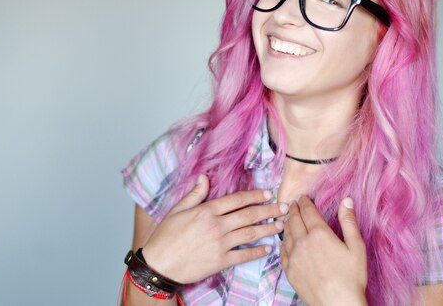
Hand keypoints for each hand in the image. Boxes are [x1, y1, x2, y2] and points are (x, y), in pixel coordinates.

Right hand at [142, 174, 287, 283]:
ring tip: (281, 226)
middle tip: (284, 208)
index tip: (268, 193)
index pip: (237, 199)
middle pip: (249, 215)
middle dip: (269, 210)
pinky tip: (267, 249)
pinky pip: (243, 255)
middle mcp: (217, 225)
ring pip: (250, 233)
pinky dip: (257, 252)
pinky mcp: (220, 261)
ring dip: (268, 229)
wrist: (159, 265)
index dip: (255, 195)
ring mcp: (220, 244)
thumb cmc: (165, 237)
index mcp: (207, 210)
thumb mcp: (177, 210)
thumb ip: (195, 194)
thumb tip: (205, 177)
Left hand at [280, 195, 367, 305]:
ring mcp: (293, 257)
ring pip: (285, 234)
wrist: (337, 304)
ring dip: (286, 223)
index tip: (302, 196)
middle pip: (294, 220)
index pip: (308, 211)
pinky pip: (282, 251)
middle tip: (293, 203)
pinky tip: (285, 241)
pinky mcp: (289, 271)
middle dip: (294, 209)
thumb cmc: (351, 277)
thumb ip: (349, 222)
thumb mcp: (356, 247)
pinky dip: (283, 241)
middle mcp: (302, 242)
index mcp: (319, 233)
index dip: (304, 202)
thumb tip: (347, 200)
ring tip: (288, 218)